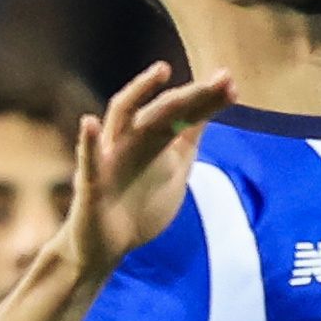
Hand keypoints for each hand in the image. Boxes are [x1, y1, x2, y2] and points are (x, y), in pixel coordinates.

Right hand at [61, 61, 232, 278]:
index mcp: (152, 141)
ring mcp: (108, 160)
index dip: (206, 99)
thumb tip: (205, 113)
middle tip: (222, 79)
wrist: (106, 249)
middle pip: (161, 111)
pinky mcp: (91, 186)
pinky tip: (89, 122)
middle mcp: (130, 141)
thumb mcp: (173, 172)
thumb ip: (186, 143)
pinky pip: (88, 161)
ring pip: (122, 119)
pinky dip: (88, 142)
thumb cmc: (138, 207)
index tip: (232, 84)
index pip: (182, 113)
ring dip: (140, 94)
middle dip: (191, 95)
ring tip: (160, 71)